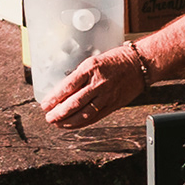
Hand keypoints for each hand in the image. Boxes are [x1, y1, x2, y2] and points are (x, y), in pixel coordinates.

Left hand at [39, 43, 154, 129]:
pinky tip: (73, 125)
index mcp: (90, 69)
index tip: (44, 104)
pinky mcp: (114, 104)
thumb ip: (79, 75)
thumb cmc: (116, 60)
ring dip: (69, 121)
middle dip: (59, 113)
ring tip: (58, 123)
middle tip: (49, 117)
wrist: (140, 64)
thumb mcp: (93, 61)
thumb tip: (62, 90)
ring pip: (85, 113)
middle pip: (75, 103)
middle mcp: (98, 83)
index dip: (54, 98)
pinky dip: (82, 123)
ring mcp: (107, 95)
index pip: (68, 86)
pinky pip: (96, 117)